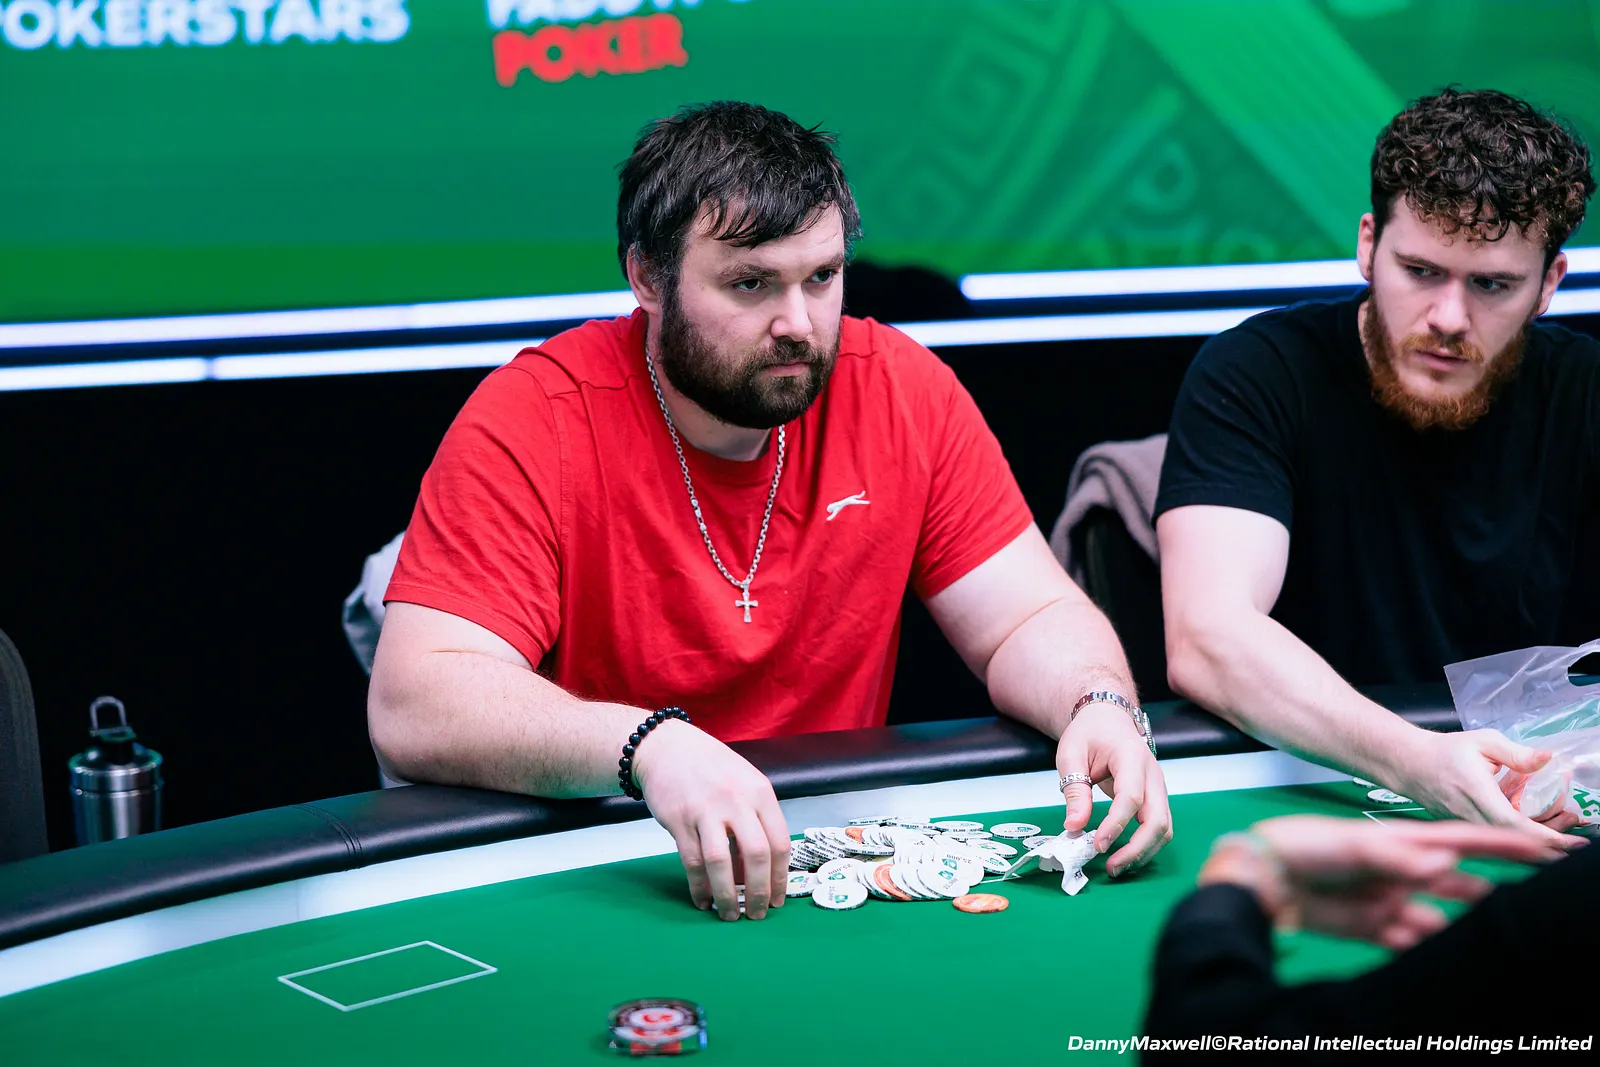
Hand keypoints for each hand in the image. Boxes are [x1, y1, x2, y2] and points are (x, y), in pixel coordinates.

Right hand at [630, 719, 790, 920]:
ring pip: (721, 863)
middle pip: (756, 855)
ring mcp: (706, 810)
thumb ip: (756, 820)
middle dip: (759, 892)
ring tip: (729, 914)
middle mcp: (736, 801)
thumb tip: (760, 872)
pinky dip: (699, 887)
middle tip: (757, 914)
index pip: (779, 842)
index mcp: (760, 792)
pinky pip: (692, 862)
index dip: (780, 877)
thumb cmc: (711, 768)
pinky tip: (703, 900)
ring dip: (727, 896)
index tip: (779, 899)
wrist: (666, 747)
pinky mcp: (679, 820)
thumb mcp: (745, 783)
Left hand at [1058, 702, 1172, 877]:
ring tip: (1116, 867)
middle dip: (1137, 849)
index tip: (1098, 845)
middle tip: (1110, 867)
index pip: (1131, 797)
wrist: (1108, 718)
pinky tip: (1125, 855)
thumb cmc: (1090, 733)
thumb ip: (1074, 790)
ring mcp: (1159, 787)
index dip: (1116, 825)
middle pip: (1158, 819)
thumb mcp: (1071, 754)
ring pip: (1164, 828)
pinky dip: (1146, 845)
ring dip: (1144, 852)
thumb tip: (1074, 826)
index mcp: (1131, 758)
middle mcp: (1153, 774)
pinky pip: (1159, 827)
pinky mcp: (1156, 798)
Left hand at [1198, 815, 1559, 949]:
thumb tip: (1443, 863)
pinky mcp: (1370, 928)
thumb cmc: (1299, 846)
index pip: (1455, 840)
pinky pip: (1408, 941)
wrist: (1258, 881)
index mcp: (1396, 842)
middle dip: (1481, 886)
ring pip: (1435, 916)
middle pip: (1453, 880)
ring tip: (1479, 930)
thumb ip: (1394, 856)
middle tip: (1512, 897)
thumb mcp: (1349, 844)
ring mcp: (1386, 900)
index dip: (1492, 843)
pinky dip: (1422, 946)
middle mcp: (1397, 871)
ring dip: (1454, 923)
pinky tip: (1433, 948)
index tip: (1531, 845)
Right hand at [1388, 730, 1581, 853]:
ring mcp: (1465, 826)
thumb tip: (1549, 758)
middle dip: (1550, 841)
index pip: (1512, 823)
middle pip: (1515, 841)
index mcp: (1475, 792)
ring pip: (1507, 843)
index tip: (1570, 841)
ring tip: (1561, 824)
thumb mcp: (1483, 742)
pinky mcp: (1464, 831)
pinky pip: (1495, 840)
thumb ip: (1517, 753)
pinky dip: (1520, 837)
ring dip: (1537, 840)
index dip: (1543, 836)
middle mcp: (1469, 815)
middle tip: (1575, 828)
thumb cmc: (1444, 751)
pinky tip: (1534, 823)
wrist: (1407, 764)